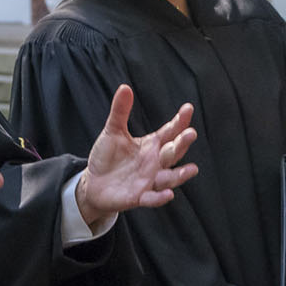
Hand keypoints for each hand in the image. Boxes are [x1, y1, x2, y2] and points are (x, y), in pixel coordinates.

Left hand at [73, 85, 202, 228]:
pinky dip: (160, 197)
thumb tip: (124, 87)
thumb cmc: (107, 157)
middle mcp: (155, 162)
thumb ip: (120, 111)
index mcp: (152, 145)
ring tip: (192, 169)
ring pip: (170, 178)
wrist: (93, 184)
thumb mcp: (113, 131)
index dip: (179, 121)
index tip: (187, 109)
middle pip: (173, 152)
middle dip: (182, 144)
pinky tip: (168, 194)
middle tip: (191, 134)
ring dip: (180, 175)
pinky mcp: (139, 197)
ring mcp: (150, 180)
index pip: (170, 131)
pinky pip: (152, 198)